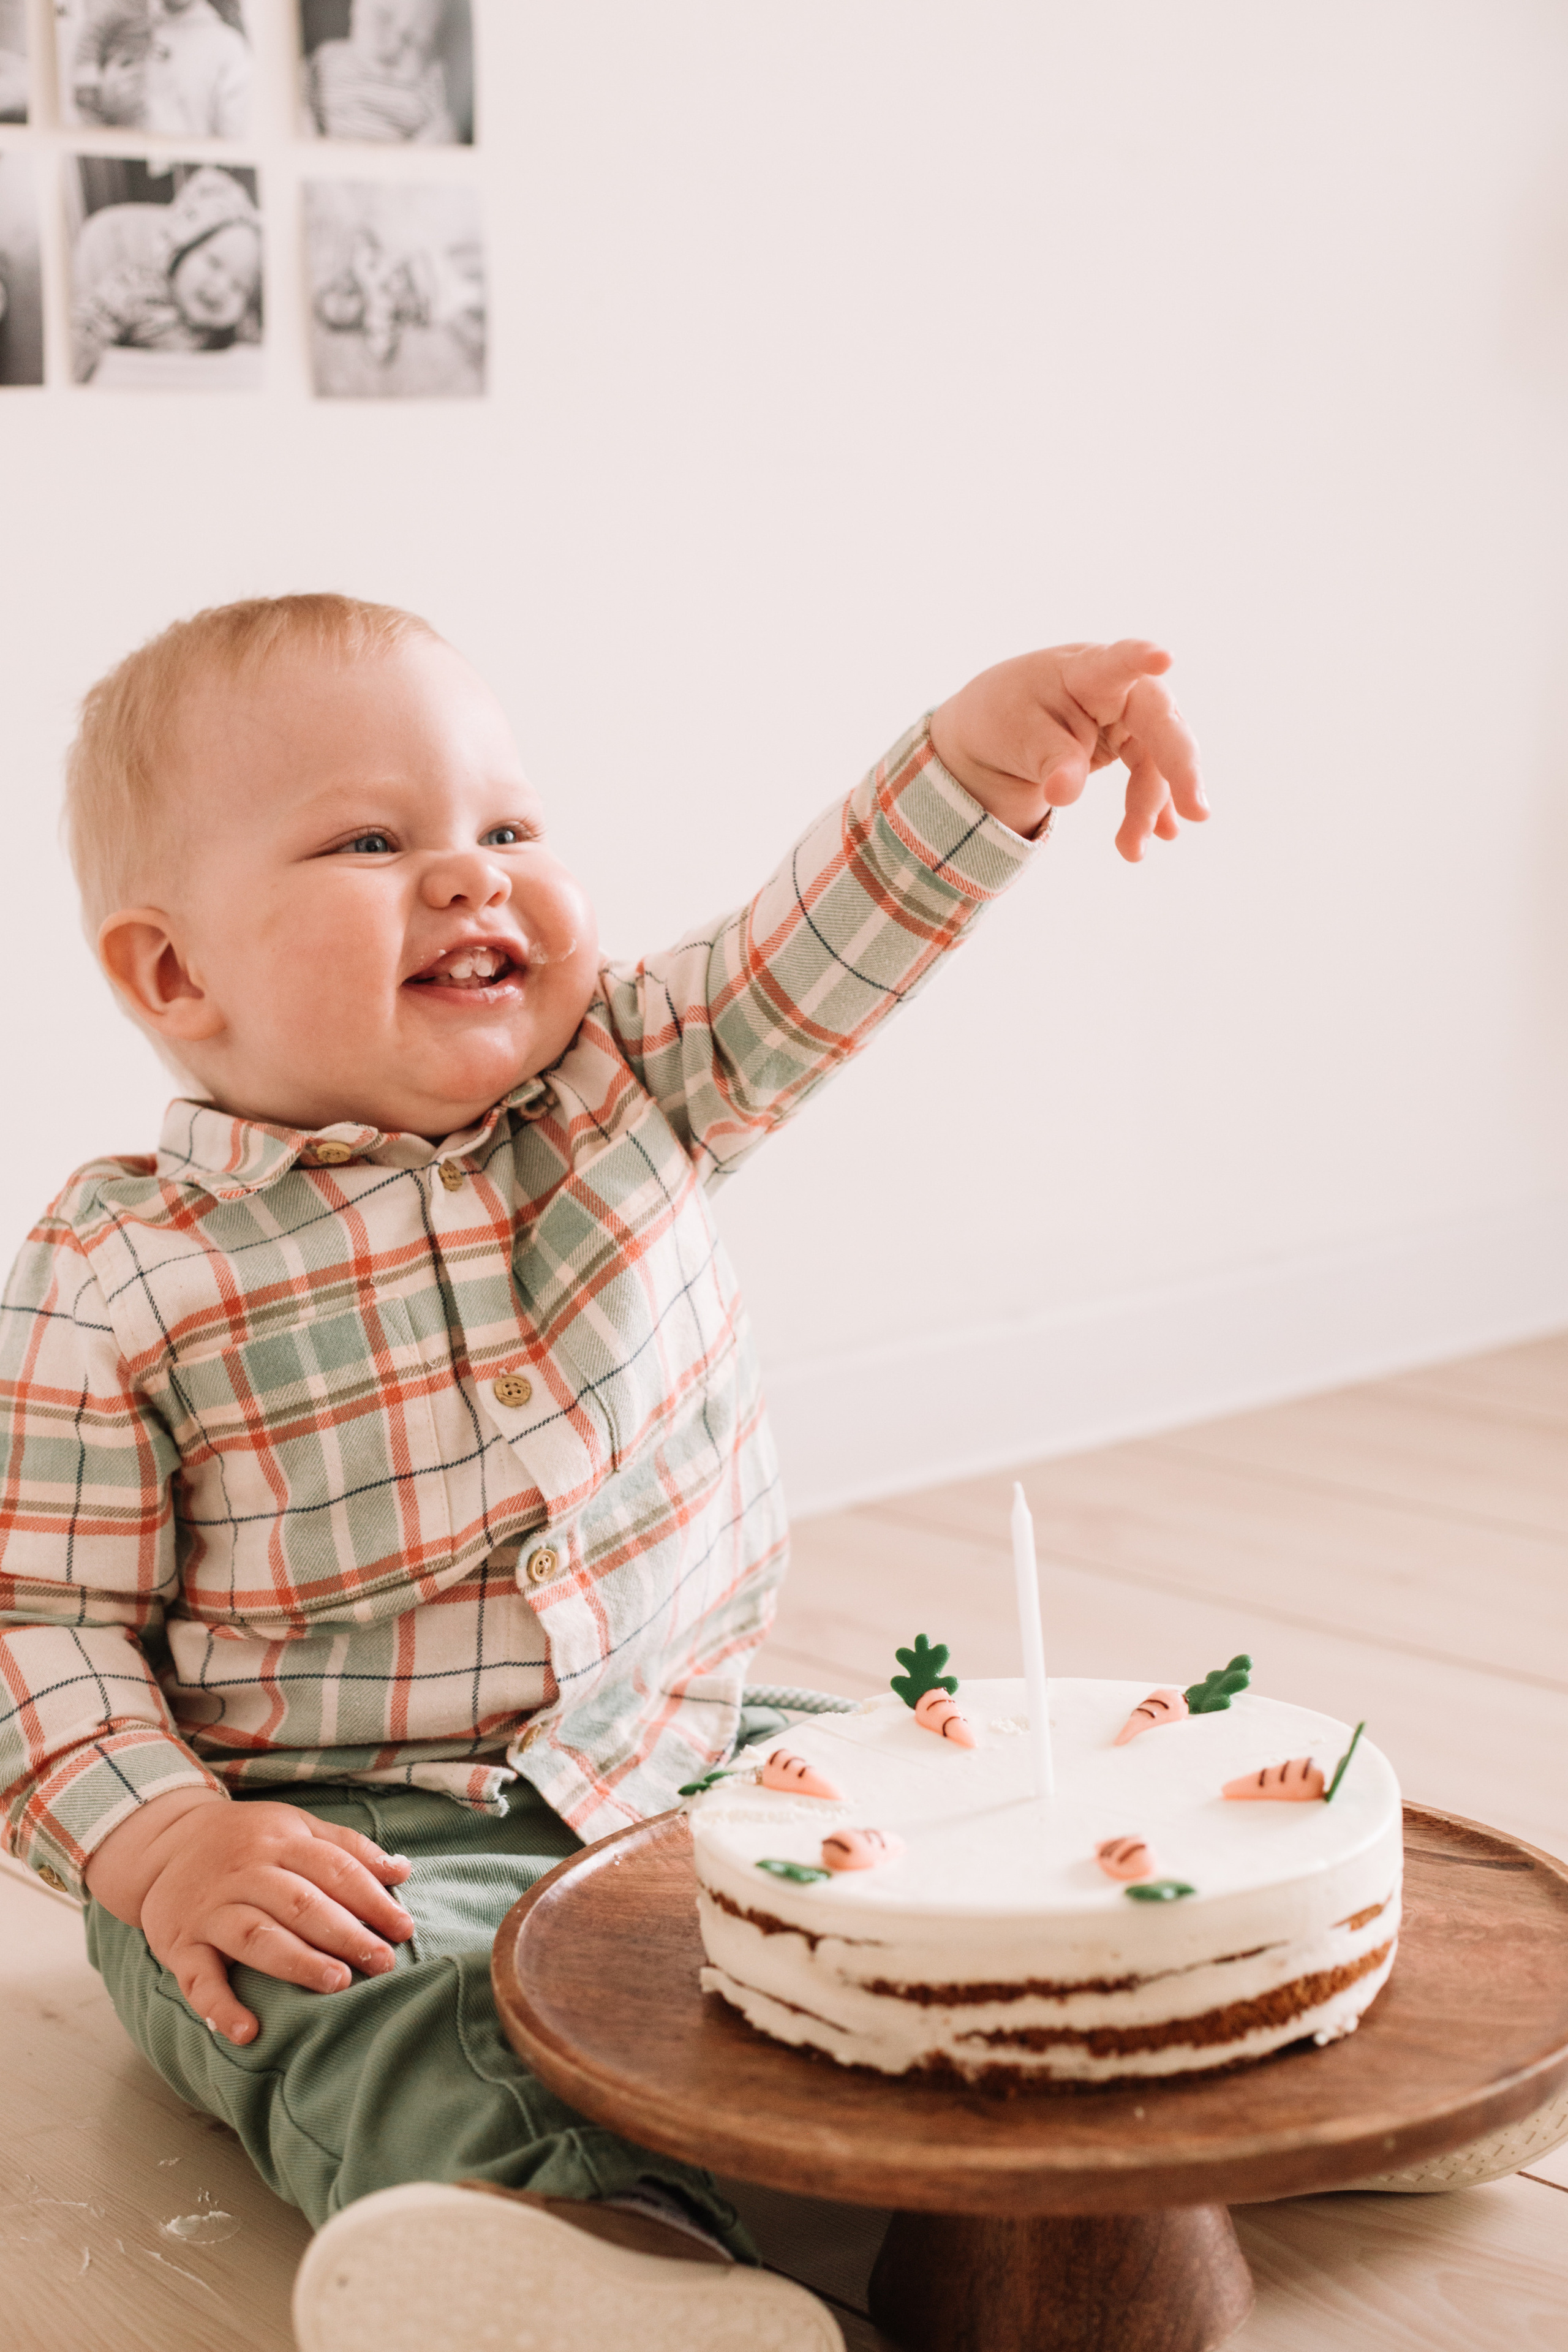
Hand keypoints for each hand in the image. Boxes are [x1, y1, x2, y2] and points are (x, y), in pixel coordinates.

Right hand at [84, 1789, 413, 2044]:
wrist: (165, 1842)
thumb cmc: (246, 1840)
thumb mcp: (294, 1827)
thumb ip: (347, 1848)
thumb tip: (402, 1869)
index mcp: (279, 1841)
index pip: (333, 1868)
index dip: (372, 1898)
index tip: (403, 1928)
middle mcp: (245, 1873)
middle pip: (300, 1902)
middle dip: (345, 1933)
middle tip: (382, 1963)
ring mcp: (211, 1910)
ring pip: (256, 1935)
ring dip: (297, 1961)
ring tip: (336, 1982)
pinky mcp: (181, 1945)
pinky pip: (198, 1979)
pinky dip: (221, 2006)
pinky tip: (248, 2031)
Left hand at [928, 641, 1206, 861]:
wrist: (1002, 730)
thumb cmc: (1009, 717)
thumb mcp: (1019, 736)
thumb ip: (1049, 759)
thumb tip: (1065, 793)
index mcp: (1085, 671)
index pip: (1116, 663)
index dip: (1140, 659)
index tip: (1163, 658)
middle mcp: (1118, 688)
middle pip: (1159, 722)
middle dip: (1179, 768)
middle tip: (1197, 811)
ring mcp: (1129, 717)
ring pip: (1156, 760)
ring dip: (1150, 806)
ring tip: (1133, 852)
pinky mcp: (1131, 743)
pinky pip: (1150, 776)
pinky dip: (1152, 808)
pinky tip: (1162, 834)